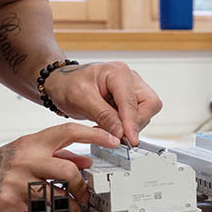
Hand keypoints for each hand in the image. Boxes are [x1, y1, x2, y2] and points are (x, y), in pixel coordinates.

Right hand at [0, 123, 118, 211]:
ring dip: (71, 206)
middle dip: (81, 185)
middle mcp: (26, 158)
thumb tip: (86, 159)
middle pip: (68, 169)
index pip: (67, 131)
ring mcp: (17, 179)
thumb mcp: (25, 154)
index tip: (113, 141)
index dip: (94, 134)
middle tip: (86, 194)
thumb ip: (56, 154)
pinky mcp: (10, 200)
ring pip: (56, 193)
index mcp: (32, 143)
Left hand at [41, 62, 162, 145]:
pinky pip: (137, 115)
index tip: (130, 139)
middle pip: (149, 104)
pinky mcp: (129, 99)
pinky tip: (110, 126)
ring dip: (130, 125)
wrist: (61, 83)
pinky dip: (126, 125)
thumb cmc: (68, 84)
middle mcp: (129, 78)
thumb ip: (103, 115)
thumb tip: (121, 132)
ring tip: (107, 128)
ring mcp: (131, 89)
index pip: (132, 101)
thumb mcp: (81, 99)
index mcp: (118, 72)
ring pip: (146, 111)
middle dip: (136, 122)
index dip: (132, 122)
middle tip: (119, 135)